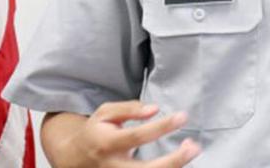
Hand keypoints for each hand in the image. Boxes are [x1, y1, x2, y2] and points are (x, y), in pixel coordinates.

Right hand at [59, 100, 200, 167]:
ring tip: (192, 150)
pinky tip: (180, 162)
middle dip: (173, 161)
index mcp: (107, 144)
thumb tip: (155, 109)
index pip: (138, 136)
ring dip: (173, 167)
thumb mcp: (106, 113)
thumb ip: (130, 109)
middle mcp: (113, 166)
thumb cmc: (96, 131)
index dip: (162, 127)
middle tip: (194, 146)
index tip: (183, 116)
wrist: (74, 158)